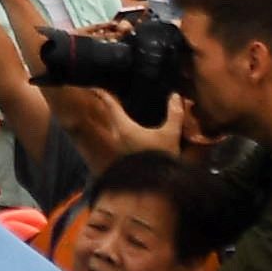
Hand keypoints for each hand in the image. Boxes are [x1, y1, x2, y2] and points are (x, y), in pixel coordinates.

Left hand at [73, 89, 194, 161]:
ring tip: (121, 108)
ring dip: (116, 116)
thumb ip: (174, 114)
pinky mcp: (124, 154)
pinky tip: (132, 127)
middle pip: (110, 114)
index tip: (96, 85)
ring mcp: (119, 146)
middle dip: (109, 104)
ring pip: (114, 125)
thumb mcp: (171, 135)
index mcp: (124, 128)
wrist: (156, 185)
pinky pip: (120, 135)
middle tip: (109, 93)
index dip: (103, 93)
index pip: (110, 105)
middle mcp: (118, 135)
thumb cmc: (161, 158)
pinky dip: (123, 127)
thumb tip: (176, 96)